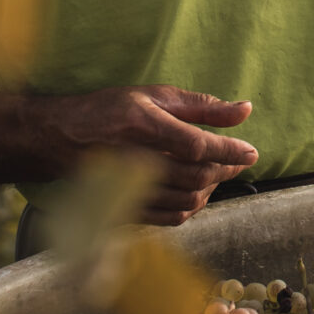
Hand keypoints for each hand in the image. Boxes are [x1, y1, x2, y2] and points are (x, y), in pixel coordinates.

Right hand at [29, 85, 256, 225]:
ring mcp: (129, 188)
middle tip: (238, 161)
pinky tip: (196, 192)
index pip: (198, 145)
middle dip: (226, 170)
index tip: (251, 152)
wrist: (62, 139)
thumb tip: (245, 110)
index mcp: (143, 126)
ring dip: (211, 189)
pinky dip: (192, 208)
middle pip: (196, 175)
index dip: (230, 152)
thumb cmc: (109, 110)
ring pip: (187, 200)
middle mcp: (135, 160)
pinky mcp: (126, 208)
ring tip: (218, 174)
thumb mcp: (155, 96)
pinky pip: (170, 217)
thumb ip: (202, 106)